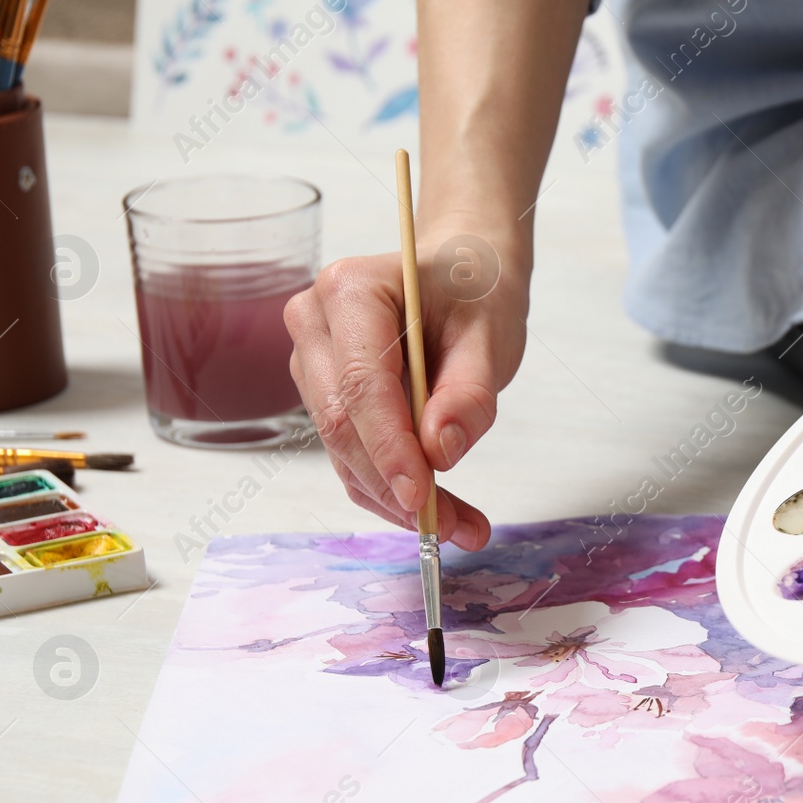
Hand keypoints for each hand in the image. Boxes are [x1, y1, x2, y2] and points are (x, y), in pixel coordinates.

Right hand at [285, 222, 527, 548]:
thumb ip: (469, 392)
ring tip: (462, 525)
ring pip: (343, 449)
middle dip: (394, 484)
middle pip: (342, 423)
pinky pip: (351, 454)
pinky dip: (392, 489)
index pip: (361, 385)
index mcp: (350, 291)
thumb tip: (440, 451)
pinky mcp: (323, 394)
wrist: (459, 276)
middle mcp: (314, 323)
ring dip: (396, 498)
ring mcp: (312, 361)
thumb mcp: (491, 334)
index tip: (424, 498)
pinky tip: (440, 512)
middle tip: (452, 527)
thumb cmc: (473, 292)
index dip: (390, 449)